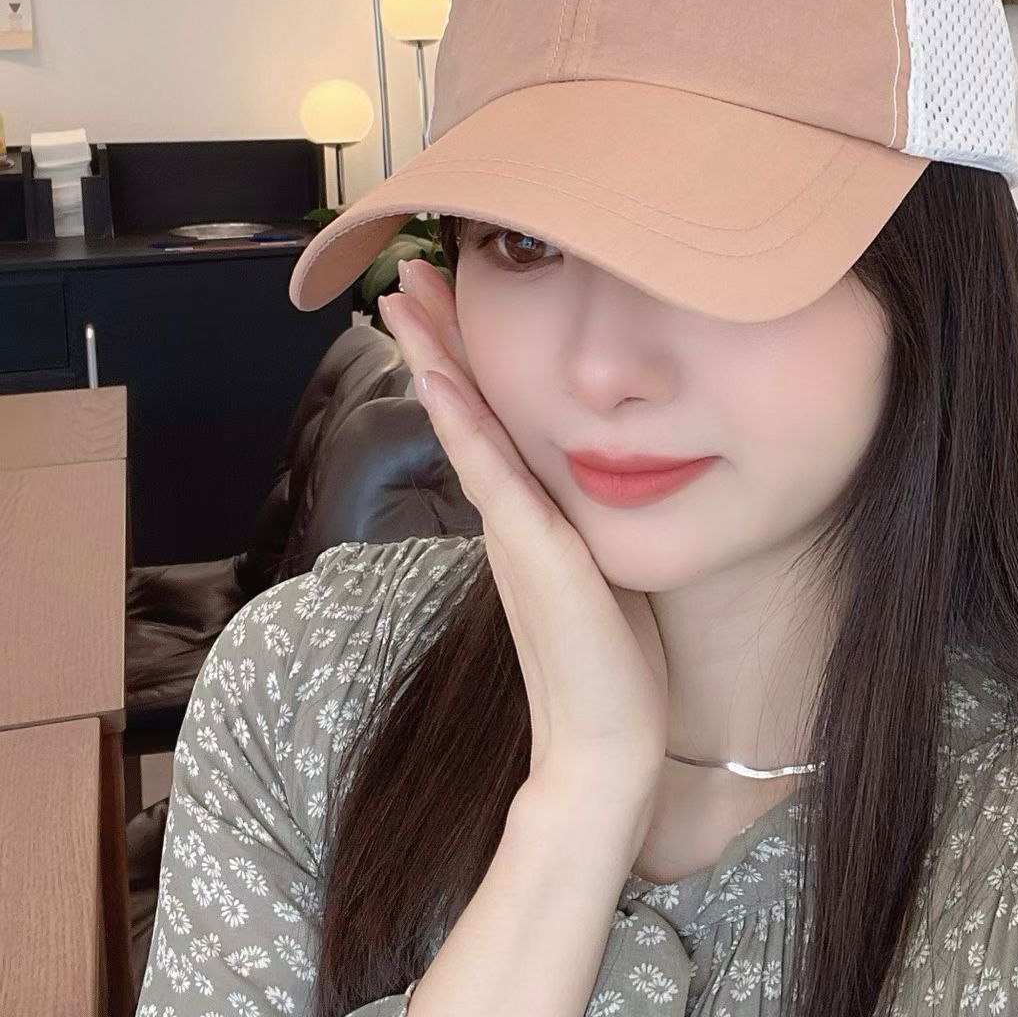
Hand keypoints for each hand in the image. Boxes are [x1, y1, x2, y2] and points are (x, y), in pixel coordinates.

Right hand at [376, 257, 668, 806]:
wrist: (605, 742)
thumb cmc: (615, 661)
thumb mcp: (606, 566)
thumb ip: (594, 519)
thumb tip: (616, 474)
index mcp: (527, 511)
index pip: (489, 416)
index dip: (463, 357)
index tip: (442, 300)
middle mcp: (508, 511)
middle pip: (463, 405)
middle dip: (435, 337)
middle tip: (401, 274)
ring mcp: (512, 527)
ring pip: (465, 424)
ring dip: (434, 357)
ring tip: (402, 297)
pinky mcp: (532, 547)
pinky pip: (489, 468)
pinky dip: (461, 419)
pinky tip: (436, 375)